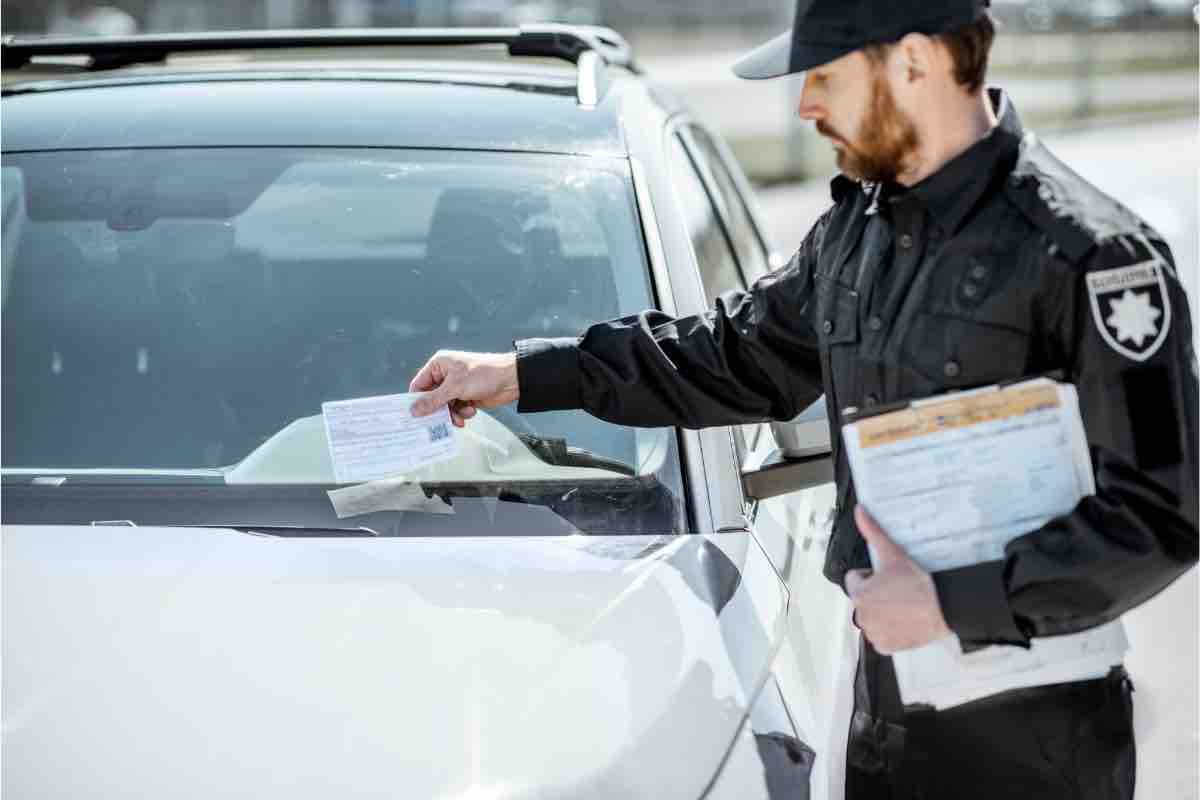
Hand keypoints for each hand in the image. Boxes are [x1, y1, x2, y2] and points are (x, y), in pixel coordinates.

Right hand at [409, 350, 519, 427]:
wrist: (512, 380)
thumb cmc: (484, 374)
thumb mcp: (455, 387)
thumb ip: (434, 400)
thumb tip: (414, 410)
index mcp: (439, 365)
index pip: (419, 385)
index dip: (416, 400)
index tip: (415, 416)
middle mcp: (445, 375)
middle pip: (431, 399)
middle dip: (438, 411)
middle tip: (439, 423)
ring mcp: (456, 387)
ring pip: (444, 407)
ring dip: (452, 414)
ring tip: (461, 418)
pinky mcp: (466, 396)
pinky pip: (456, 409)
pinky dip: (462, 413)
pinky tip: (471, 411)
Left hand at [844, 506, 951, 654]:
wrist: (944, 608)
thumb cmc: (919, 585)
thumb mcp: (893, 554)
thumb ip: (873, 532)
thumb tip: (860, 513)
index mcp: (859, 594)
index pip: (855, 579)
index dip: (872, 576)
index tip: (888, 577)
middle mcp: (862, 616)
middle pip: (863, 599)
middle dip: (876, 594)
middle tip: (898, 591)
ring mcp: (874, 633)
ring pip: (872, 618)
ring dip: (883, 612)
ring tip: (904, 605)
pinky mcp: (886, 646)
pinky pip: (881, 637)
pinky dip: (890, 630)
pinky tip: (904, 620)